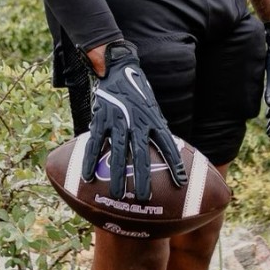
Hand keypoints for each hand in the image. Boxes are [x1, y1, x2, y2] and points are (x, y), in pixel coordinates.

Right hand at [81, 41, 186, 201]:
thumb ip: (158, 127)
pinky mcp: (100, 120)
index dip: (174, 164)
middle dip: (142, 178)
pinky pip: (95, 144)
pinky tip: (88, 177)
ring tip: (117, 194)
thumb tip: (171, 148)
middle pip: (140, 155)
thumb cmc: (138, 93)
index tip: (181, 182)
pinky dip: (90, 161)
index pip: (167, 145)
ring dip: (117, 175)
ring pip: (117, 153)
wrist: (118, 70)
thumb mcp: (153, 108)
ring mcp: (117, 122)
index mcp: (152, 120)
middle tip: (143, 198)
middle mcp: (136, 123)